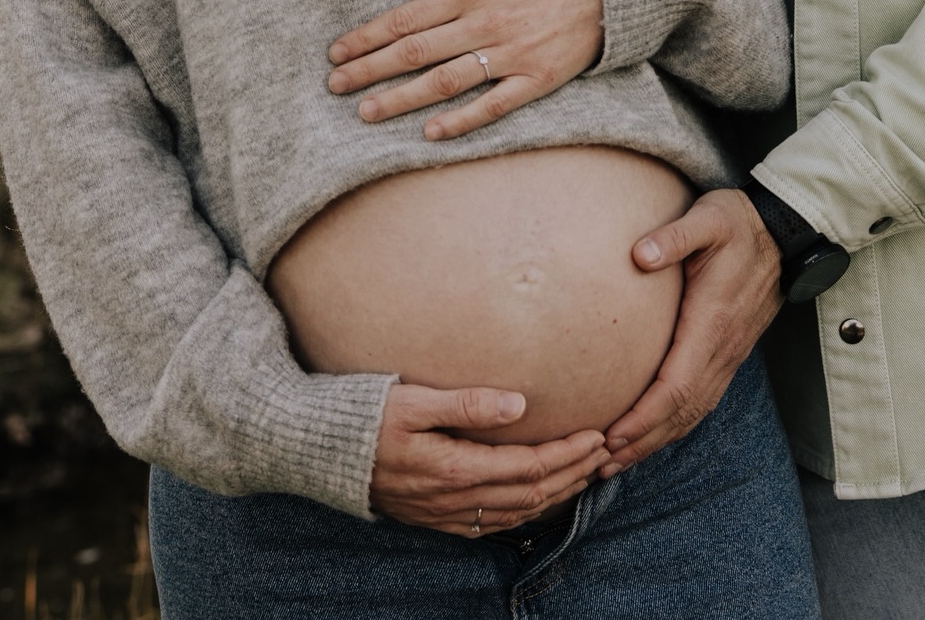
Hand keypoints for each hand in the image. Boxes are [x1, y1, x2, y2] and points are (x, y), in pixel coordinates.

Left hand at [326, 0, 603, 141]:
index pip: (405, 18)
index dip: (367, 37)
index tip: (337, 54)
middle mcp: (485, 22)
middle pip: (415, 52)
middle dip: (370, 70)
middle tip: (335, 87)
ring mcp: (511, 53)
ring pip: (445, 81)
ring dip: (401, 99)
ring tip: (367, 113)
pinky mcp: (536, 78)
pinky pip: (492, 105)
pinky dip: (461, 120)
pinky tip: (430, 134)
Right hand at [370, 383, 610, 534]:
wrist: (320, 453)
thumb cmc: (365, 415)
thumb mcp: (414, 399)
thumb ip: (468, 403)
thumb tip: (520, 403)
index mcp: (453, 468)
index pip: (528, 467)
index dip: (567, 453)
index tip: (597, 434)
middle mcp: (453, 499)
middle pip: (530, 495)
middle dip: (572, 474)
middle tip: (604, 452)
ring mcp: (443, 514)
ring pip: (515, 514)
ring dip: (555, 495)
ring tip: (583, 473)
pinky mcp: (433, 518)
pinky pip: (491, 525)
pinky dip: (524, 513)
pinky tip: (537, 501)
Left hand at [598, 188, 781, 476]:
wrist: (783, 232)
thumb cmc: (738, 222)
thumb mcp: (708, 217)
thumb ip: (675, 235)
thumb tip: (639, 255)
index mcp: (713, 322)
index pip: (677, 386)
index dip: (644, 417)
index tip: (611, 436)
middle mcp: (723, 348)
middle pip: (682, 412)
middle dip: (642, 442)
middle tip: (600, 464)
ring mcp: (729, 355)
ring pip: (693, 413)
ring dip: (656, 440)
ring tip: (617, 461)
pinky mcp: (729, 353)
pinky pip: (701, 400)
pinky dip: (674, 425)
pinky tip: (651, 433)